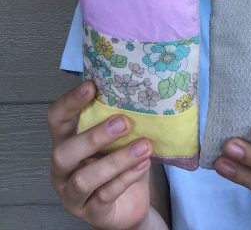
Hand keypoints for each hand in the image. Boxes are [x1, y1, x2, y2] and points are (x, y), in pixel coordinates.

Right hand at [47, 80, 153, 229]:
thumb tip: (138, 88)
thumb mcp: (119, 138)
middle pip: (64, 152)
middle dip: (94, 136)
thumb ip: (119, 118)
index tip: (92, 86)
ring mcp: (73, 194)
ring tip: (144, 146)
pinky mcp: (92, 213)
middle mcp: (63, 169)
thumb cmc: (121, 162)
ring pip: (85, 179)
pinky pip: (106, 195)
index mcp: (66, 143)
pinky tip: (144, 163)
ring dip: (117, 160)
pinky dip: (127, 177)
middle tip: (124, 122)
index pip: (56, 120)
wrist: (131, 204)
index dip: (70, 102)